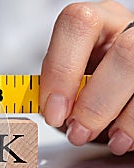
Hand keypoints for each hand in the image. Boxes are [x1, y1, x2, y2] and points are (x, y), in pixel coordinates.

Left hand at [41, 0, 133, 155]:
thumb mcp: (66, 81)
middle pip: (124, 53)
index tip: (53, 110)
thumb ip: (56, 88)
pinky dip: (132, 126)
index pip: (78, 25)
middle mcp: (127, 30)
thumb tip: (47, 110)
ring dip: (117, 116)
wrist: (114, 95)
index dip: (62, 69)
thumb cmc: (87, 84)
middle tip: (77, 131)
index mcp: (96, 23)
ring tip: (99, 137)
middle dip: (94, 102)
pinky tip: (120, 138)